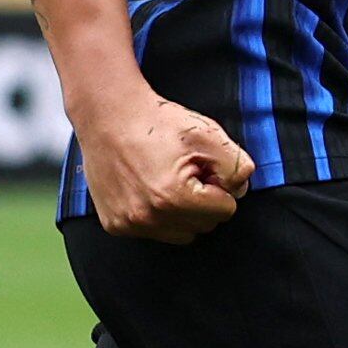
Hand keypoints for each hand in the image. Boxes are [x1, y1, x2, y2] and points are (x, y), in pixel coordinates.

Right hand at [79, 93, 253, 241]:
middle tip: (187, 171)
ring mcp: (129, 224)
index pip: (225, 211)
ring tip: (168, 180)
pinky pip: (152, 232)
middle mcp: (148, 217)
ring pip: (180, 233)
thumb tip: (240, 191)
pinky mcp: (114, 225)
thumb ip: (235, 166)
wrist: (107, 114)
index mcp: (174, 198)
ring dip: (182, 212)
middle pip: (203, 226)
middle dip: (203, 201)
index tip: (204, 167)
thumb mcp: (207, 134)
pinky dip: (157, 214)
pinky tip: (148, 187)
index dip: (220, 186)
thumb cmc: (156, 122)